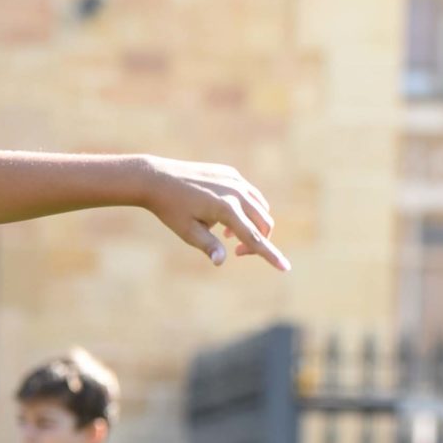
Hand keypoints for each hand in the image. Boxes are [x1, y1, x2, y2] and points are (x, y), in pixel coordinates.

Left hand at [137, 157, 288, 270]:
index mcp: (226, 209)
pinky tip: (224, 216)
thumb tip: (221, 261)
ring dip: (252, 224)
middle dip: (258, 241)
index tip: (285, 268)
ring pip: (260, 207)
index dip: (270, 255)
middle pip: (263, 222)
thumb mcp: (187, 231)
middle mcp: (236, 192)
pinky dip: (245, 208)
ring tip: (227, 234)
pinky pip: (249, 194)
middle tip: (237, 253)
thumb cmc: (171, 209)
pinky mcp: (231, 174)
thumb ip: (208, 245)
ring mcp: (235, 180)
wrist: (157, 178)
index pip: (254, 238)